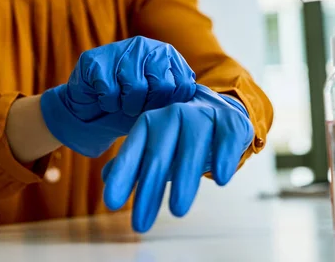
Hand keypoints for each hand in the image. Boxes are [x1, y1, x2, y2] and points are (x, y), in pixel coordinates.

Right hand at [40, 36, 195, 157]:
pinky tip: (104, 98)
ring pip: (135, 88)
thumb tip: (203, 102)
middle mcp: (145, 46)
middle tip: (136, 106)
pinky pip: (109, 91)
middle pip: (162, 85)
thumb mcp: (160, 103)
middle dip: (148, 106)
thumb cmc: (130, 106)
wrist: (91, 111)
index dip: (169, 105)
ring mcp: (119, 49)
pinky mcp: (94, 60)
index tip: (156, 108)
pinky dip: (107, 103)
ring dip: (126, 106)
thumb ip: (181, 97)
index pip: (183, 85)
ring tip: (120, 102)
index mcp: (166, 54)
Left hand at [101, 84, 253, 232]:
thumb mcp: (156, 147)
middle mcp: (172, 116)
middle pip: (159, 156)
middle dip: (149, 190)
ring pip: (191, 148)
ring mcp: (201, 117)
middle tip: (140, 225)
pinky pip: (226, 139)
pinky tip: (220, 179)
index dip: (122, 176)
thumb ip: (132, 161)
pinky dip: (224, 158)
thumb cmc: (181, 135)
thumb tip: (105, 176)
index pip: (133, 152)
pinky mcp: (230, 122)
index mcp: (150, 123)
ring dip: (184, 179)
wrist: (220, 109)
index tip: (111, 203)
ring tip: (177, 211)